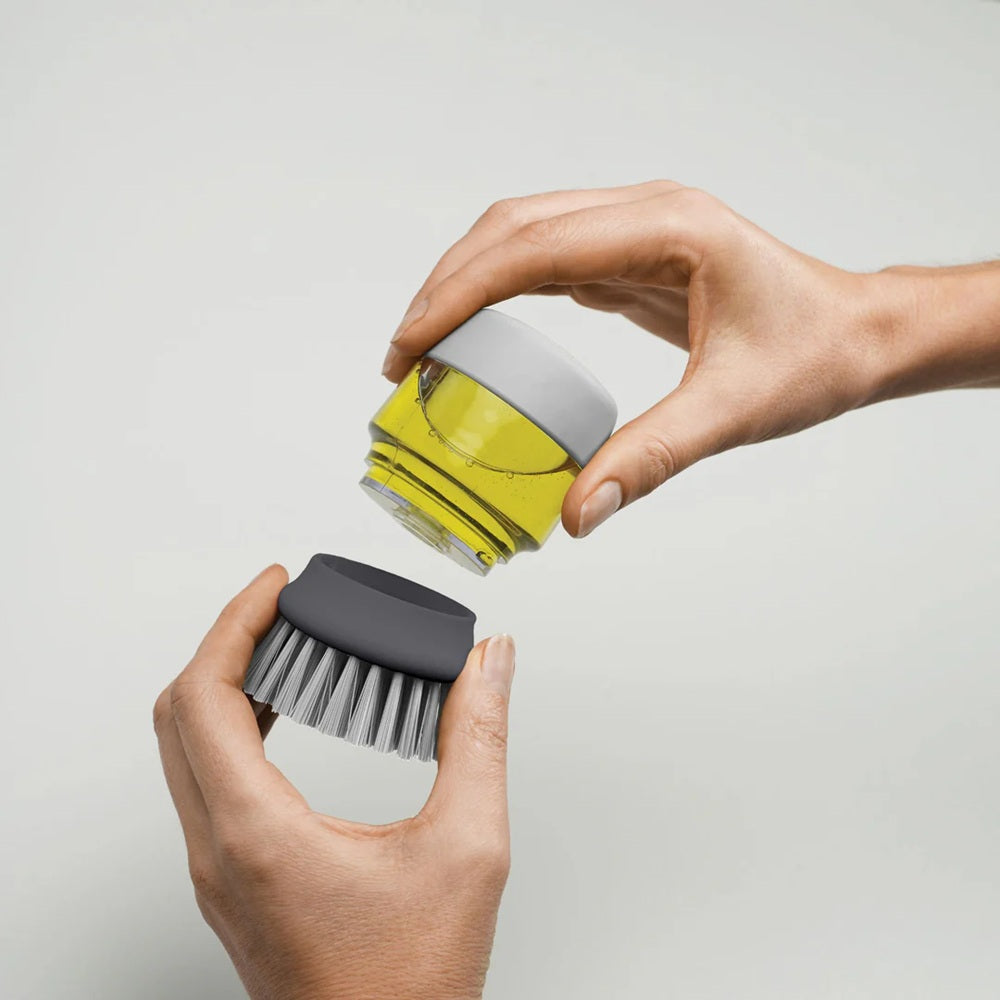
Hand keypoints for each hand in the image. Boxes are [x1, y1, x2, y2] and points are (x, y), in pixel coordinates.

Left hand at [154, 565, 515, 999]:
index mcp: (258, 835)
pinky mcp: (233, 882)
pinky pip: (205, 783)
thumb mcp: (468, 851)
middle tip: (277, 604)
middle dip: (224, 642)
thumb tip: (489, 664)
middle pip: (179, 715)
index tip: (274, 584)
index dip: (234, 622)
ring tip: (282, 645)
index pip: (204, 697)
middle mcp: (219, 852)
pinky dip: (232, 729)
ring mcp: (218, 872)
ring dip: (223, 684)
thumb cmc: (410, 989)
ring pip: (184, 751)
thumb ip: (480, 740)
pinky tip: (283, 715)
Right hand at [382, 181, 999, 537]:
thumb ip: (648, 460)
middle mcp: (646, 215)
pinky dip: (501, 293)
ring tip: (425, 345)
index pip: (533, 247)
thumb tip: (575, 512)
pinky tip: (479, 332)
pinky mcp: (634, 258)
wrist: (858, 334)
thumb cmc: (815, 353)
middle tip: (403, 354)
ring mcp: (637, 231)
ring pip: (524, 236)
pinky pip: (549, 262)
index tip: (412, 343)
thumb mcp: (731, 411)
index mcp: (668, 228)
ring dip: (467, 283)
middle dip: (446, 286)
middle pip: (513, 227)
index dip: (459, 293)